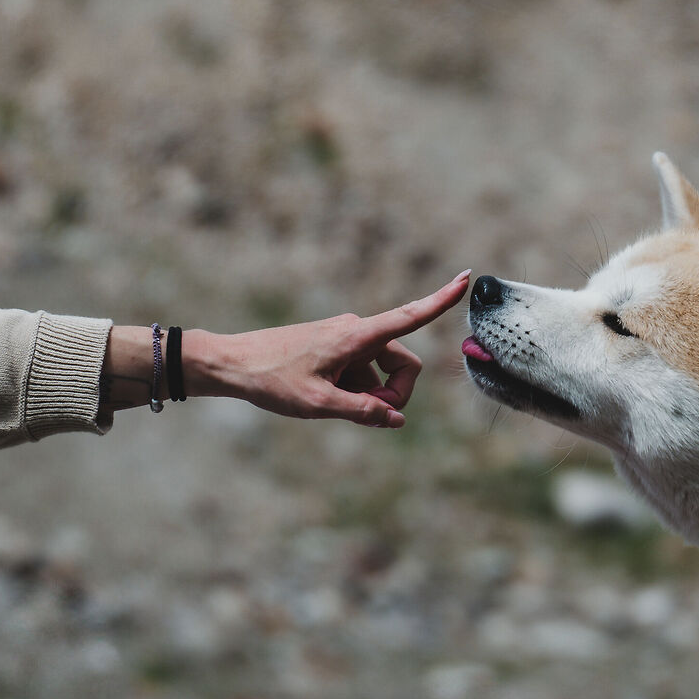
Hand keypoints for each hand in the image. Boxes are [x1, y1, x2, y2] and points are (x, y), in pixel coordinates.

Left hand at [184, 271, 470, 427]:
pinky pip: (361, 372)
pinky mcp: (333, 348)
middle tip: (370, 417)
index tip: (467, 278)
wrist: (231, 364)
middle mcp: (355, 331)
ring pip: (381, 371)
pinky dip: (356, 390)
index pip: (410, 316)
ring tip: (333, 407)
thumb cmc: (271, 380)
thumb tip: (397, 420)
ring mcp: (344, 339)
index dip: (441, 300)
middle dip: (396, 392)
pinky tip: (326, 400)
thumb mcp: (319, 405)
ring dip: (371, 395)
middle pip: (403, 362)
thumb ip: (362, 413)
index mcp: (356, 336)